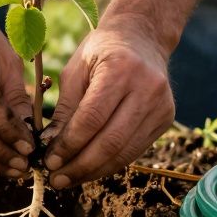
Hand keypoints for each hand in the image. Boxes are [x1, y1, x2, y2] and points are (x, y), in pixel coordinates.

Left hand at [43, 17, 174, 187]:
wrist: (142, 36)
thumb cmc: (102, 50)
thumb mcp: (76, 69)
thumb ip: (65, 107)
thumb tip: (50, 146)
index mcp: (121, 69)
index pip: (92, 118)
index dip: (69, 145)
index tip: (49, 161)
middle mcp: (147, 88)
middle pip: (111, 141)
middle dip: (80, 166)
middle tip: (56, 179)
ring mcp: (161, 105)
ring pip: (125, 152)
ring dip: (94, 171)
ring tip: (69, 179)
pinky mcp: (166, 119)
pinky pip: (135, 150)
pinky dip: (110, 163)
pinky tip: (90, 169)